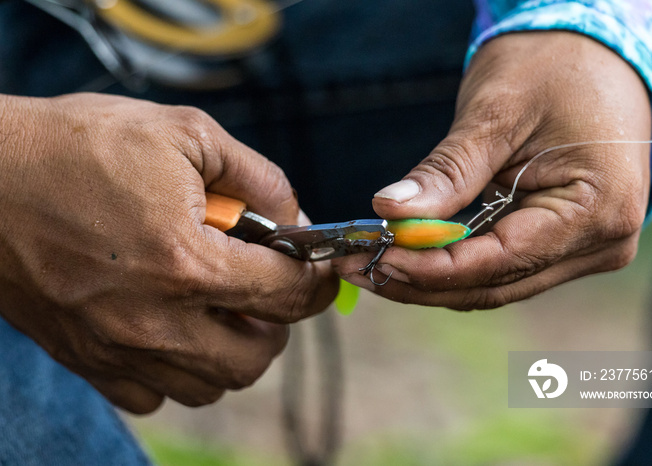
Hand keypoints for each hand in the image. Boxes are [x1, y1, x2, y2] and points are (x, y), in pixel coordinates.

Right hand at [0, 93, 336, 412]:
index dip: (317, 281)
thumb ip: (257, 178)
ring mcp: (116, 349)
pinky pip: (152, 395)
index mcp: (187, 262)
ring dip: (230, 348)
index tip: (318, 269)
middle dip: (277, 322)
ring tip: (217, 304)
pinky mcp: (84, 359)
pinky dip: (176, 370)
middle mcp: (154, 321)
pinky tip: (169, 325)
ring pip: (209, 385)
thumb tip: (297, 217)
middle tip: (264, 285)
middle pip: (256, 357)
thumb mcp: (184, 134)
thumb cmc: (78, 146)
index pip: (287, 295)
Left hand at [334, 32, 651, 309]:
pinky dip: (453, 262)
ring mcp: (585, 248)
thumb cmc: (554, 67)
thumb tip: (390, 212)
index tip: (374, 257)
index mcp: (597, 210)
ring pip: (494, 283)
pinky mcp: (563, 243)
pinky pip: (501, 265)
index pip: (501, 261)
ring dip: (431, 277)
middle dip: (421, 280)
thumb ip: (446, 173)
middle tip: (356, 266)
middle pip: (494, 284)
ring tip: (370, 260)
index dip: (430, 268)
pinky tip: (409, 252)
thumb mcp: (496, 113)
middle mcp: (600, 243)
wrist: (594, 51)